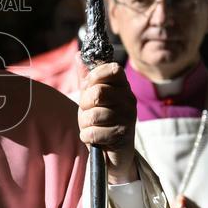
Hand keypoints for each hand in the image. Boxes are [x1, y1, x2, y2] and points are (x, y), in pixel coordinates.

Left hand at [77, 61, 137, 182]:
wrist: (113, 153)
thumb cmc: (101, 122)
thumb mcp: (92, 98)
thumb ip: (86, 78)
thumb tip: (79, 54)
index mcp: (123, 87)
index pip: (111, 69)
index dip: (95, 77)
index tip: (90, 88)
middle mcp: (129, 100)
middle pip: (97, 92)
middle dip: (85, 104)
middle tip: (89, 112)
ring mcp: (128, 118)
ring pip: (93, 114)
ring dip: (86, 123)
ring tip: (94, 126)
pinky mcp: (122, 136)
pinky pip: (93, 132)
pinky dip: (87, 136)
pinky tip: (95, 138)